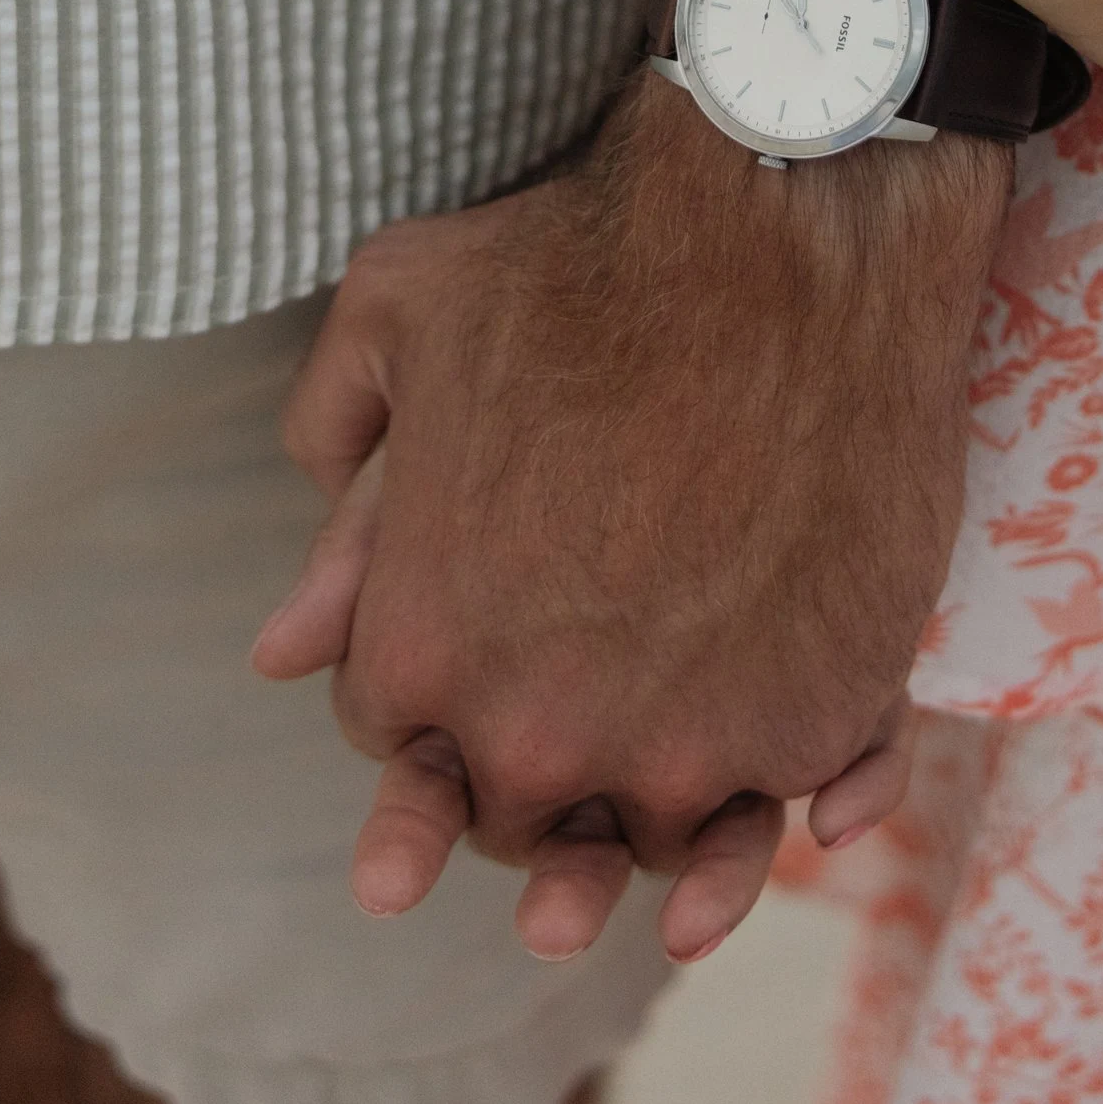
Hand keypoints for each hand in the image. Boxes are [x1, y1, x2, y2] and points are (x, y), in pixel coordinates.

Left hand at [251, 97, 990, 964]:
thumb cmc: (575, 255)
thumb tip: (283, 641)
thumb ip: (335, 460)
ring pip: (665, 841)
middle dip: (530, 795)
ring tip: (670, 876)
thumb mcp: (398, 314)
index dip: (430, 717)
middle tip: (557, 780)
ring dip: (660, 850)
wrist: (777, 226)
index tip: (465, 691)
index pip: (405, 747)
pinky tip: (811, 818)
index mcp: (421, 653)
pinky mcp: (820, 715)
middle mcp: (543, 731)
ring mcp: (691, 741)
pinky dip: (807, 809)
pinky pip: (808, 804)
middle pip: (525, 817)